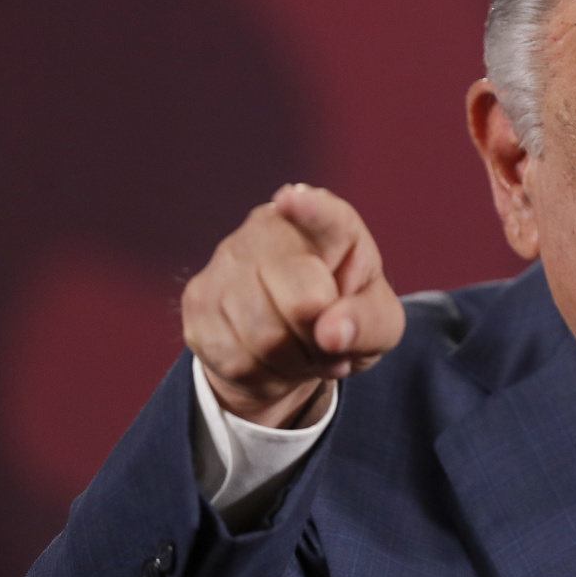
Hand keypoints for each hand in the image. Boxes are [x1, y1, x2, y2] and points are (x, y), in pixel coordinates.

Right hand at [182, 184, 404, 427]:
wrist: (293, 344)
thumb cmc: (345, 318)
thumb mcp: (378, 323)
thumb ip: (367, 323)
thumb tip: (331, 333)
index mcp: (328, 224)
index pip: (322, 214)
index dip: (308, 209)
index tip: (291, 200)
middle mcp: (269, 231)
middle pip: (302, 304)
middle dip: (322, 341)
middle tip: (330, 343)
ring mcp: (225, 261)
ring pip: (264, 338)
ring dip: (294, 362)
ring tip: (303, 351)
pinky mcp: (197, 301)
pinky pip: (235, 359)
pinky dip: (263, 376)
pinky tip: (272, 360)